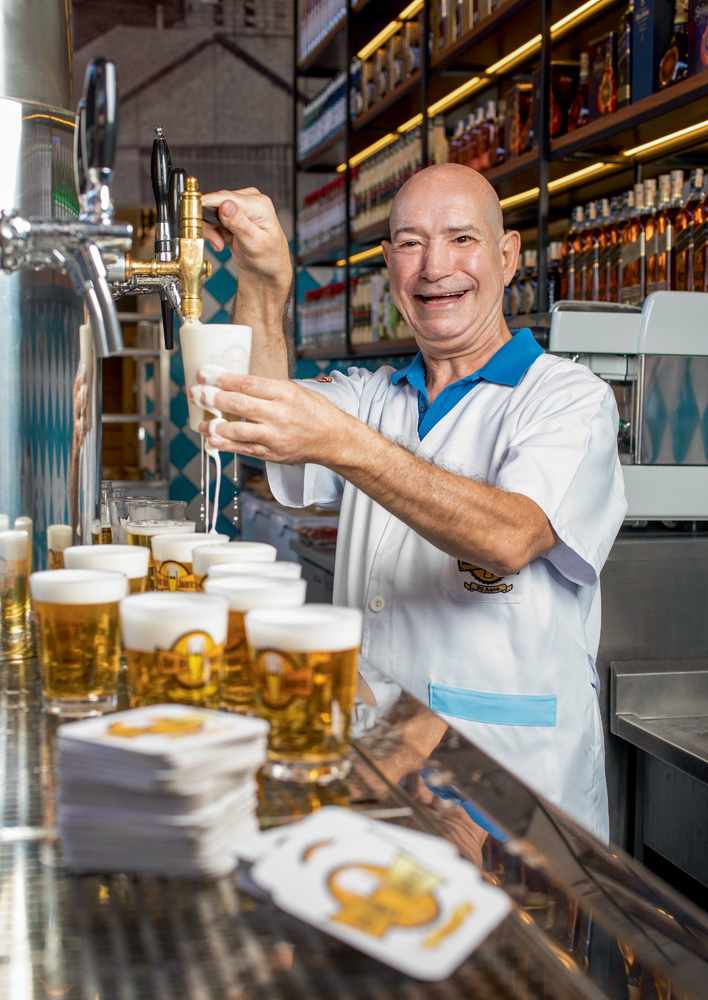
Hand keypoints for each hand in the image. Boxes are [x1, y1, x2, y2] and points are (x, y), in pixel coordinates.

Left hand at [191, 371, 354, 465]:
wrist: (333, 439)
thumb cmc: (314, 411)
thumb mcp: (294, 390)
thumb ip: (267, 388)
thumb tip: (235, 383)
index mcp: (285, 393)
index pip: (247, 383)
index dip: (222, 379)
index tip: (206, 375)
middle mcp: (279, 415)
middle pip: (239, 405)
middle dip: (213, 398)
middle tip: (197, 394)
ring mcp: (275, 436)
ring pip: (238, 431)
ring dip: (215, 426)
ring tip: (201, 423)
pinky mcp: (272, 453)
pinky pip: (245, 449)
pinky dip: (227, 446)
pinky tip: (213, 441)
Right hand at [201, 187, 290, 293]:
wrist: (266, 269)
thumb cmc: (268, 258)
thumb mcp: (254, 243)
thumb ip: (239, 224)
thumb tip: (226, 205)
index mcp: (258, 204)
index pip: (226, 197)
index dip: (207, 204)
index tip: (194, 214)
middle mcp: (249, 200)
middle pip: (216, 203)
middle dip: (212, 225)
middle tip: (217, 243)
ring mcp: (240, 207)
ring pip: (212, 212)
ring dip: (212, 231)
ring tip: (220, 244)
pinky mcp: (232, 214)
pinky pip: (213, 219)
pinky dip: (215, 232)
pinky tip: (223, 241)